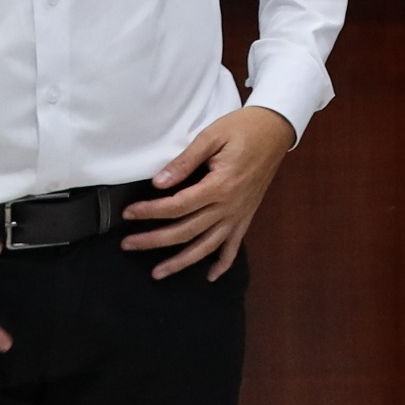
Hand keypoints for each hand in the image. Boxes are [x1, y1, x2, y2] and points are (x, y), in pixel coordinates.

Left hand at [122, 104, 297, 279]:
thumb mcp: (211, 136)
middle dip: (154, 240)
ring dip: (182, 262)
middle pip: (187, 231)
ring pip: (207, 245)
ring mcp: (239, 213)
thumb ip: (184, 161)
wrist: (276, 129)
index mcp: (220, 185)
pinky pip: (234, 245)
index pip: (177, 206)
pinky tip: (209, 276)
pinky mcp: (246, 215)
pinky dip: (223, 263)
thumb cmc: (243, 129)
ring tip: (158, 273)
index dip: (150, 211)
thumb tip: (159, 183)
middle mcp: (230, 206)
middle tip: (128, 244)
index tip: (128, 213)